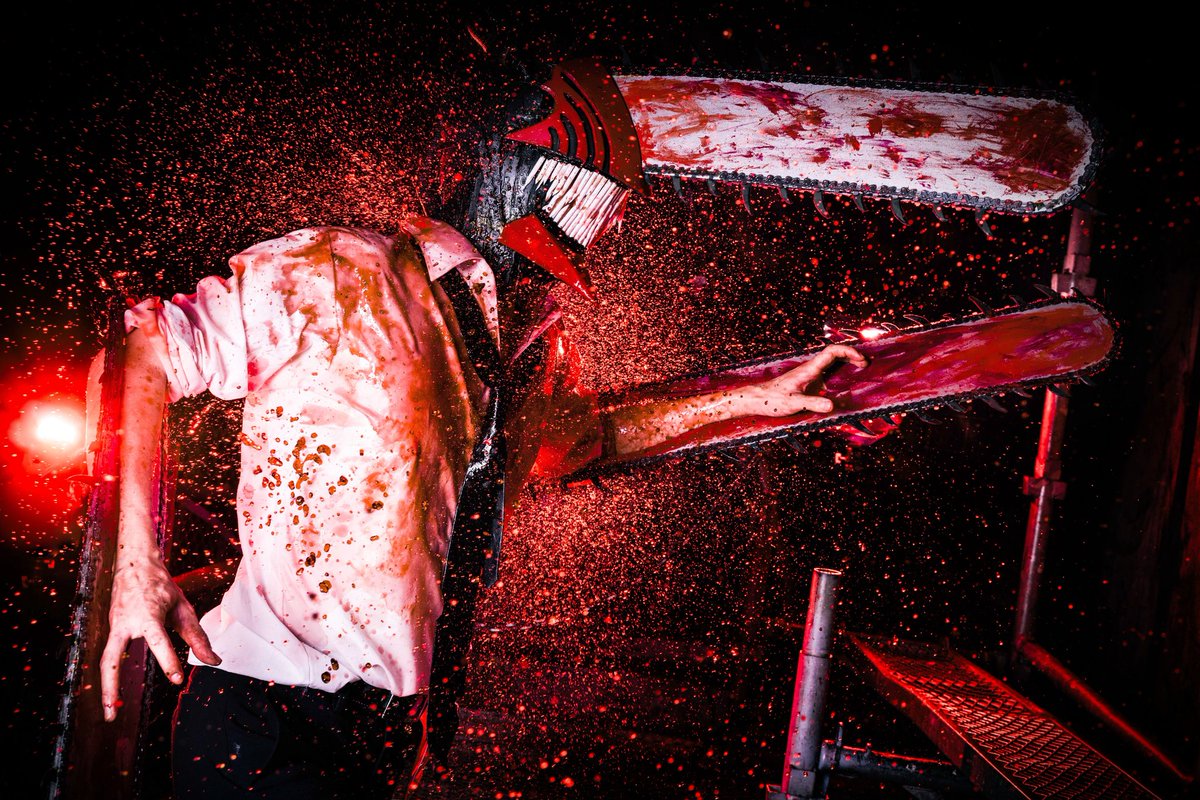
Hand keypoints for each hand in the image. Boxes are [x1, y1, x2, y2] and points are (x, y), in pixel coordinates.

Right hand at [100, 557, 219, 720]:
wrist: (134, 563)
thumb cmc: (162, 586)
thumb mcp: (183, 607)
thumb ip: (197, 636)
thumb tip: (214, 661)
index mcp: (147, 613)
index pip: (157, 640)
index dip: (168, 659)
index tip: (177, 678)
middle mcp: (125, 622)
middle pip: (111, 658)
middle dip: (111, 687)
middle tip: (113, 714)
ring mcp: (115, 626)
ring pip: (105, 660)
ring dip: (105, 688)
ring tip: (110, 713)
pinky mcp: (112, 629)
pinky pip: (110, 654)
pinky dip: (111, 674)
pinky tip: (115, 692)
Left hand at [753, 344, 866, 415]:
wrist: (757, 399)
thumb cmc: (772, 400)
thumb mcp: (793, 403)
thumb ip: (812, 403)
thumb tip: (831, 405)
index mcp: (809, 369)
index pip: (831, 352)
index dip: (848, 352)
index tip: (861, 359)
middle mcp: (810, 369)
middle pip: (834, 354)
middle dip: (852, 356)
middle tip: (866, 364)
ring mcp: (809, 375)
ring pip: (831, 362)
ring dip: (846, 363)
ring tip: (861, 368)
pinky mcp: (808, 382)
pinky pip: (827, 373)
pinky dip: (839, 373)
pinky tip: (844, 383)